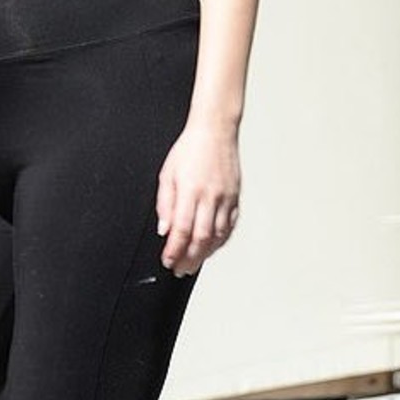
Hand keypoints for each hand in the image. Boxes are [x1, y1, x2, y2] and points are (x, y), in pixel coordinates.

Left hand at [156, 119, 240, 275]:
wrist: (215, 131)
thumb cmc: (190, 148)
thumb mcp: (167, 173)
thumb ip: (164, 203)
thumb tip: (164, 229)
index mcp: (190, 190)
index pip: (181, 229)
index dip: (174, 250)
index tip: (168, 261)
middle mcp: (210, 196)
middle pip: (200, 238)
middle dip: (189, 258)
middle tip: (180, 269)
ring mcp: (225, 198)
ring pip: (218, 236)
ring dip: (205, 254)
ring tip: (194, 262)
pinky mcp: (235, 197)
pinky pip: (230, 226)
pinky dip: (221, 241)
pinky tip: (212, 247)